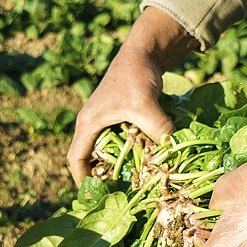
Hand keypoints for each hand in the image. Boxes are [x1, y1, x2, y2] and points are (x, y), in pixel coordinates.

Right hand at [66, 8, 198, 185]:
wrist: (144, 51)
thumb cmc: (135, 75)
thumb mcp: (145, 104)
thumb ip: (157, 128)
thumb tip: (170, 152)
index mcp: (89, 123)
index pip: (76, 158)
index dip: (82, 179)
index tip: (94, 194)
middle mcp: (94, 123)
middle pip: (91, 158)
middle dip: (103, 177)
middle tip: (120, 193)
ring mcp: (107, 119)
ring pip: (107, 151)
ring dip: (119, 165)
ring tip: (134, 182)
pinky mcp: (121, 116)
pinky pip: (121, 141)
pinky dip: (131, 153)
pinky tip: (147, 161)